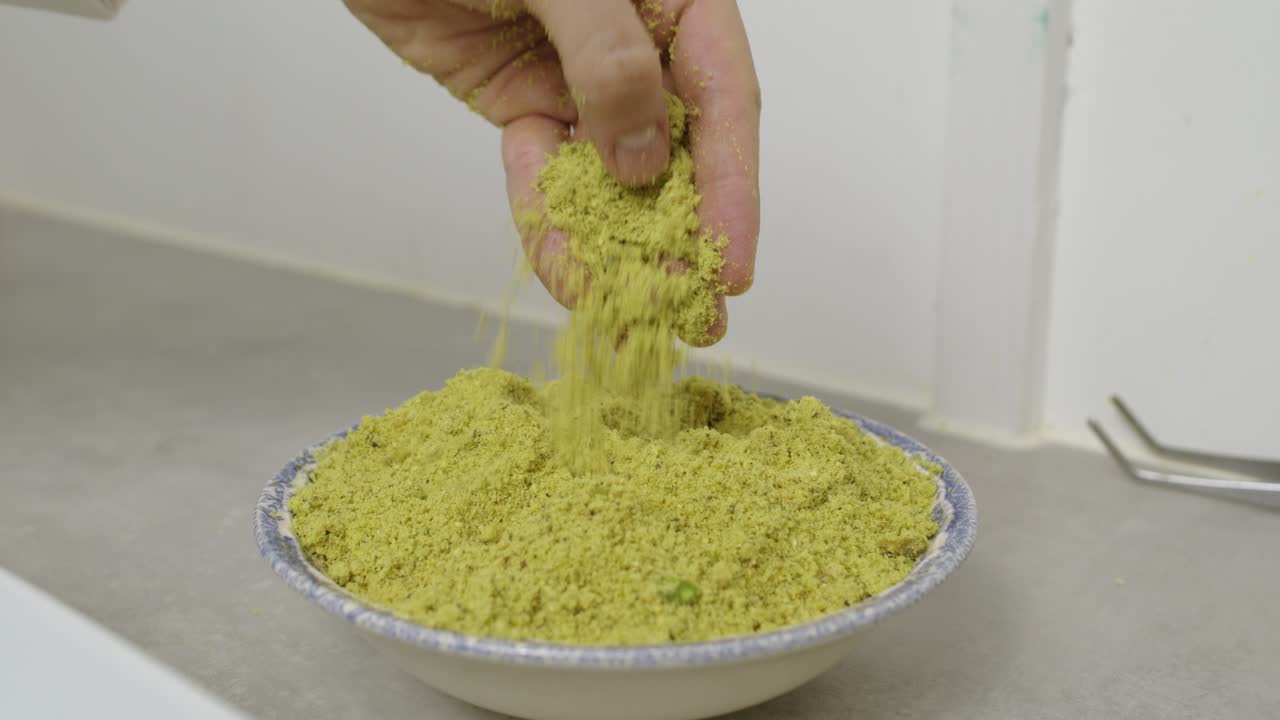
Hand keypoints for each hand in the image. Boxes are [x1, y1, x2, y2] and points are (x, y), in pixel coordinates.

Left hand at [344, 0, 759, 344]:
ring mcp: (580, 77)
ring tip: (634, 314)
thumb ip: (609, 57)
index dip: (733, 188)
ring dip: (618, 245)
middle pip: (676, 150)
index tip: (731, 263)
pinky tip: (562, 268)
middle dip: (685, 236)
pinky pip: (544, 171)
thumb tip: (643, 159)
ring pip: (609, 175)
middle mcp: (639, 45)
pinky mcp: (525, 100)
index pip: (723, 100)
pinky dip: (548, 219)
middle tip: (699, 313)